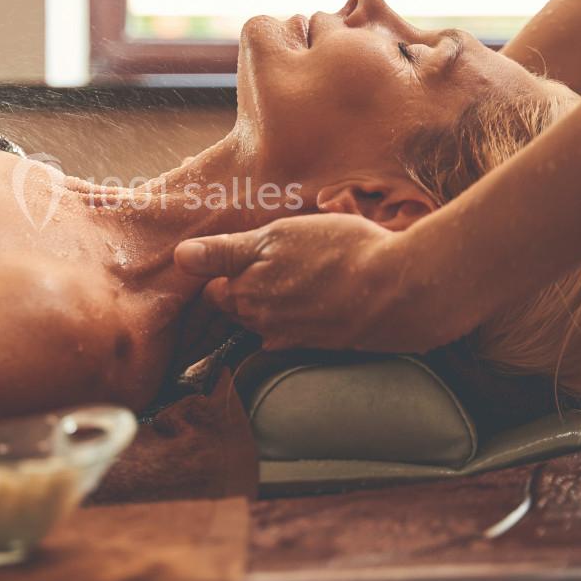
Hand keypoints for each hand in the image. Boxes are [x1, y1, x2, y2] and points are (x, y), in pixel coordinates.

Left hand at [173, 213, 437, 352]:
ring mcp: (295, 337)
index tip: (237, 255)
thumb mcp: (275, 237)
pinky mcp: (324, 344)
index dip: (222, 270)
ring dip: (275, 301)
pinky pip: (298, 331)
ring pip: (269, 319)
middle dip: (246, 288)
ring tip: (297, 276)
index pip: (214, 290)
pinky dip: (302, 315)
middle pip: (240, 307)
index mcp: (245, 295)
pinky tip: (318, 297)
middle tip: (271, 262)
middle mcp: (264, 324)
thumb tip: (178, 256)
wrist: (401, 288)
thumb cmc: (338, 252)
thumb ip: (224, 251)